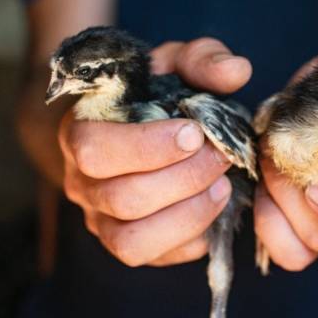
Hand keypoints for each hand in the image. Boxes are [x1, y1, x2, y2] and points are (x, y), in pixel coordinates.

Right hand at [59, 38, 251, 266]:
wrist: (136, 127)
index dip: (148, 147)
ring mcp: (100, 219)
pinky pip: (154, 258)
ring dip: (187, 216)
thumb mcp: (176, 64)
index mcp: (79, 131)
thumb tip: (237, 71)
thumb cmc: (154, 93)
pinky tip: (213, 209)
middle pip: (122, 198)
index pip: (95, 150)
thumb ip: (203, 60)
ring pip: (131, 242)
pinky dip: (190, 240)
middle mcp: (81, 182)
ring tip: (222, 188)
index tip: (195, 133)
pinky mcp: (127, 243)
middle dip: (183, 179)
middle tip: (221, 158)